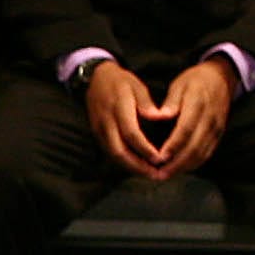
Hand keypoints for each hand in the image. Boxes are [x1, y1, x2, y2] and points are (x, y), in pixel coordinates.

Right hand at [81, 59, 164, 179]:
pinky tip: (137, 166)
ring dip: (131, 168)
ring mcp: (99, 130)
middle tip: (155, 175)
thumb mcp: (136, 86)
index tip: (159, 158)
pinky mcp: (97, 134)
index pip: (131, 133)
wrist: (95, 79)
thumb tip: (158, 117)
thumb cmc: (120, 82)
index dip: (145, 148)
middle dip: (138, 166)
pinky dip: (124, 163)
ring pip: (113, 155)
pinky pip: (110, 153)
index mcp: (118, 107)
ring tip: (149, 174)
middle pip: (119, 151)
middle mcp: (106, 122)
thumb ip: (146, 103)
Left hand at [145, 61, 235, 180]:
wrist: (221, 78)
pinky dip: (194, 164)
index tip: (159, 158)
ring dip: (184, 167)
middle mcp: (210, 119)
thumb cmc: (195, 80)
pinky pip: (207, 153)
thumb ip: (171, 102)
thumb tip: (160, 116)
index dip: (173, 146)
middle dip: (177, 164)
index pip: (186, 130)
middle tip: (159, 174)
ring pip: (202, 154)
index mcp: (198, 104)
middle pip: (195, 147)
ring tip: (166, 175)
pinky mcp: (219, 134)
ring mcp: (216, 129)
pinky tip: (181, 169)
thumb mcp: (180, 84)